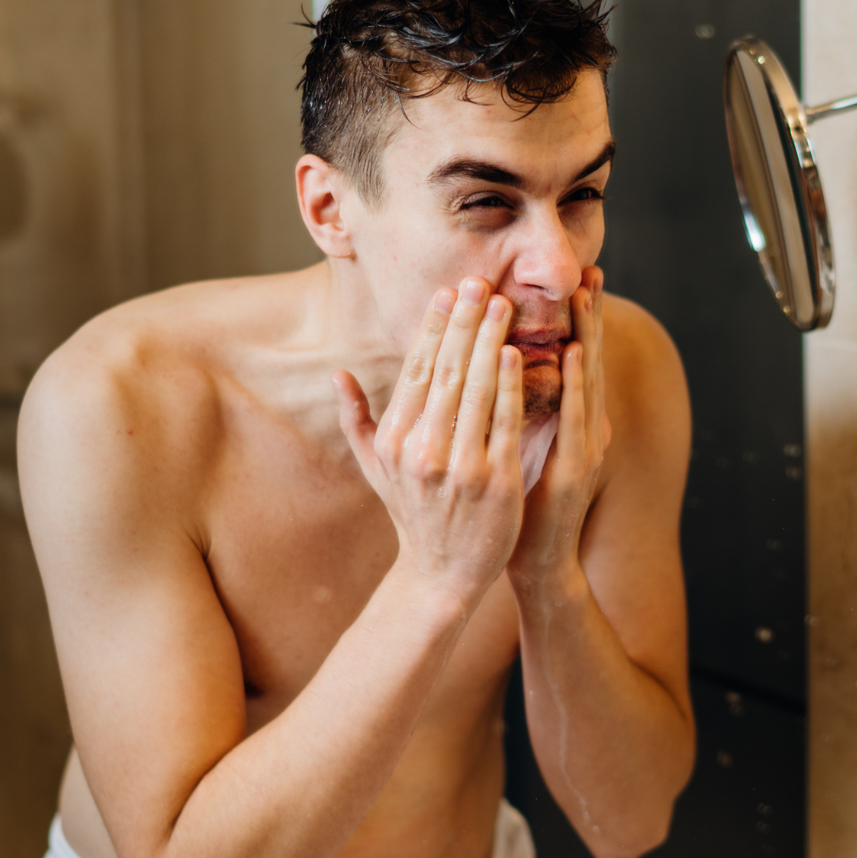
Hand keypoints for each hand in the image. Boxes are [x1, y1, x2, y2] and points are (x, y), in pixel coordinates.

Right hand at [334, 279, 526, 601]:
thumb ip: (357, 419)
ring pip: (475, 390)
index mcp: (394, 442)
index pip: (416, 372)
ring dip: (489, 342)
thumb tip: (338, 375)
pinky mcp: (495, 482)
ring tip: (503, 305)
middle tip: (479, 282)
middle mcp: (421, 451)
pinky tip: (518, 354)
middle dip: (463, 322)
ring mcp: (459, 467)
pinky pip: (504, 423)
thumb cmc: (412, 514)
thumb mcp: (375, 469)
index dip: (432, 328)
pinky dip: (510, 386)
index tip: (446, 292)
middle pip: (445, 372)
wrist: (442, 575)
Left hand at [510, 267, 612, 591]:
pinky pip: (575, 418)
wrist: (534, 562)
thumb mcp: (519, 446)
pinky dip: (575, 383)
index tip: (578, 278)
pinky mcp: (575, 470)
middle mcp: (586, 429)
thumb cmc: (520, 504)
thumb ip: (518, 408)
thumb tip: (501, 366)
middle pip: (588, 360)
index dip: (579, 320)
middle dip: (590, 315)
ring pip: (587, 380)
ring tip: (585, 295)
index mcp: (572, 422)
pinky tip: (572, 353)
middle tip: (590, 269)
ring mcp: (585, 448)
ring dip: (587, 334)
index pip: (575, 359)